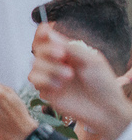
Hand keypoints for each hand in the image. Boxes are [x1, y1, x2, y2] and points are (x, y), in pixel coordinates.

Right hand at [28, 24, 131, 139]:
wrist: (104, 108)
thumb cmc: (103, 83)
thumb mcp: (92, 60)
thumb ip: (71, 47)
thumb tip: (51, 36)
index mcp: (68, 52)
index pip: (48, 39)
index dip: (42, 34)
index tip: (44, 30)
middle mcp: (57, 63)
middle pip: (38, 50)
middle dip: (48, 51)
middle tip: (62, 55)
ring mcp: (50, 77)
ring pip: (34, 65)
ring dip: (50, 68)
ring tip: (68, 76)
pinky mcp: (46, 91)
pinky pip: (35, 80)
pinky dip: (46, 81)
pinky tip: (60, 87)